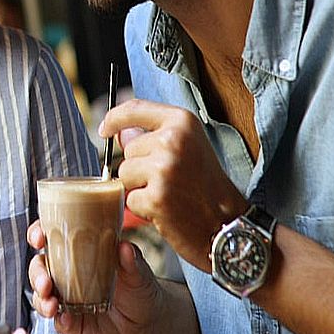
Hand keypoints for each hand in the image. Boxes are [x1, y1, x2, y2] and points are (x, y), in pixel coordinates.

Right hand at [27, 224, 166, 333]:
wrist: (149, 325)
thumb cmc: (140, 289)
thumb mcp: (138, 273)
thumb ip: (131, 261)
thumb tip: (124, 247)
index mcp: (79, 253)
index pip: (51, 238)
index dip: (38, 234)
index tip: (39, 238)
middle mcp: (67, 274)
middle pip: (39, 268)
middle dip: (36, 274)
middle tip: (45, 282)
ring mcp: (67, 298)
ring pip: (42, 295)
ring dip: (41, 299)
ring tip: (52, 305)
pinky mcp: (71, 323)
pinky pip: (58, 321)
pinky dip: (59, 320)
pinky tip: (65, 319)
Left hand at [101, 99, 246, 268]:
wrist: (229, 224)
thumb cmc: (207, 186)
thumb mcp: (188, 147)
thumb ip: (155, 135)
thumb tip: (119, 131)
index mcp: (182, 121)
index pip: (134, 109)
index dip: (114, 118)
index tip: (105, 128)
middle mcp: (172, 140)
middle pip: (128, 149)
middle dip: (140, 166)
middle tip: (171, 180)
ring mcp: (163, 168)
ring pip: (124, 174)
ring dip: (139, 188)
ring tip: (169, 194)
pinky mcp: (156, 197)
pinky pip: (129, 198)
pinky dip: (143, 208)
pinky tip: (167, 210)